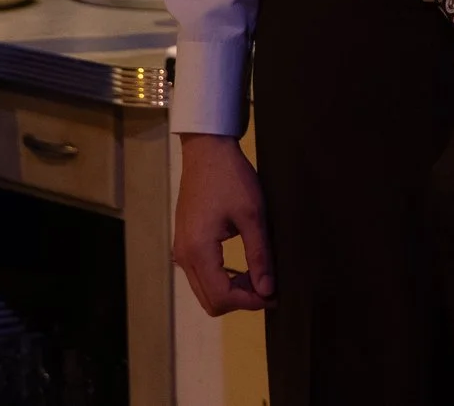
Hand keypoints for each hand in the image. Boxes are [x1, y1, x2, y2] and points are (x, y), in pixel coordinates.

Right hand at [173, 133, 275, 314]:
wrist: (207, 150)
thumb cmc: (230, 177)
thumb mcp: (252, 215)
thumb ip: (260, 255)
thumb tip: (267, 291)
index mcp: (198, 249)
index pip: (222, 297)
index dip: (250, 302)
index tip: (273, 294)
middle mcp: (183, 255)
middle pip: (210, 301)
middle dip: (240, 300)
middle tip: (266, 285)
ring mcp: (180, 250)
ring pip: (204, 291)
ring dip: (231, 291)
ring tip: (256, 273)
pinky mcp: (183, 243)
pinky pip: (200, 276)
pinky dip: (221, 279)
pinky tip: (241, 265)